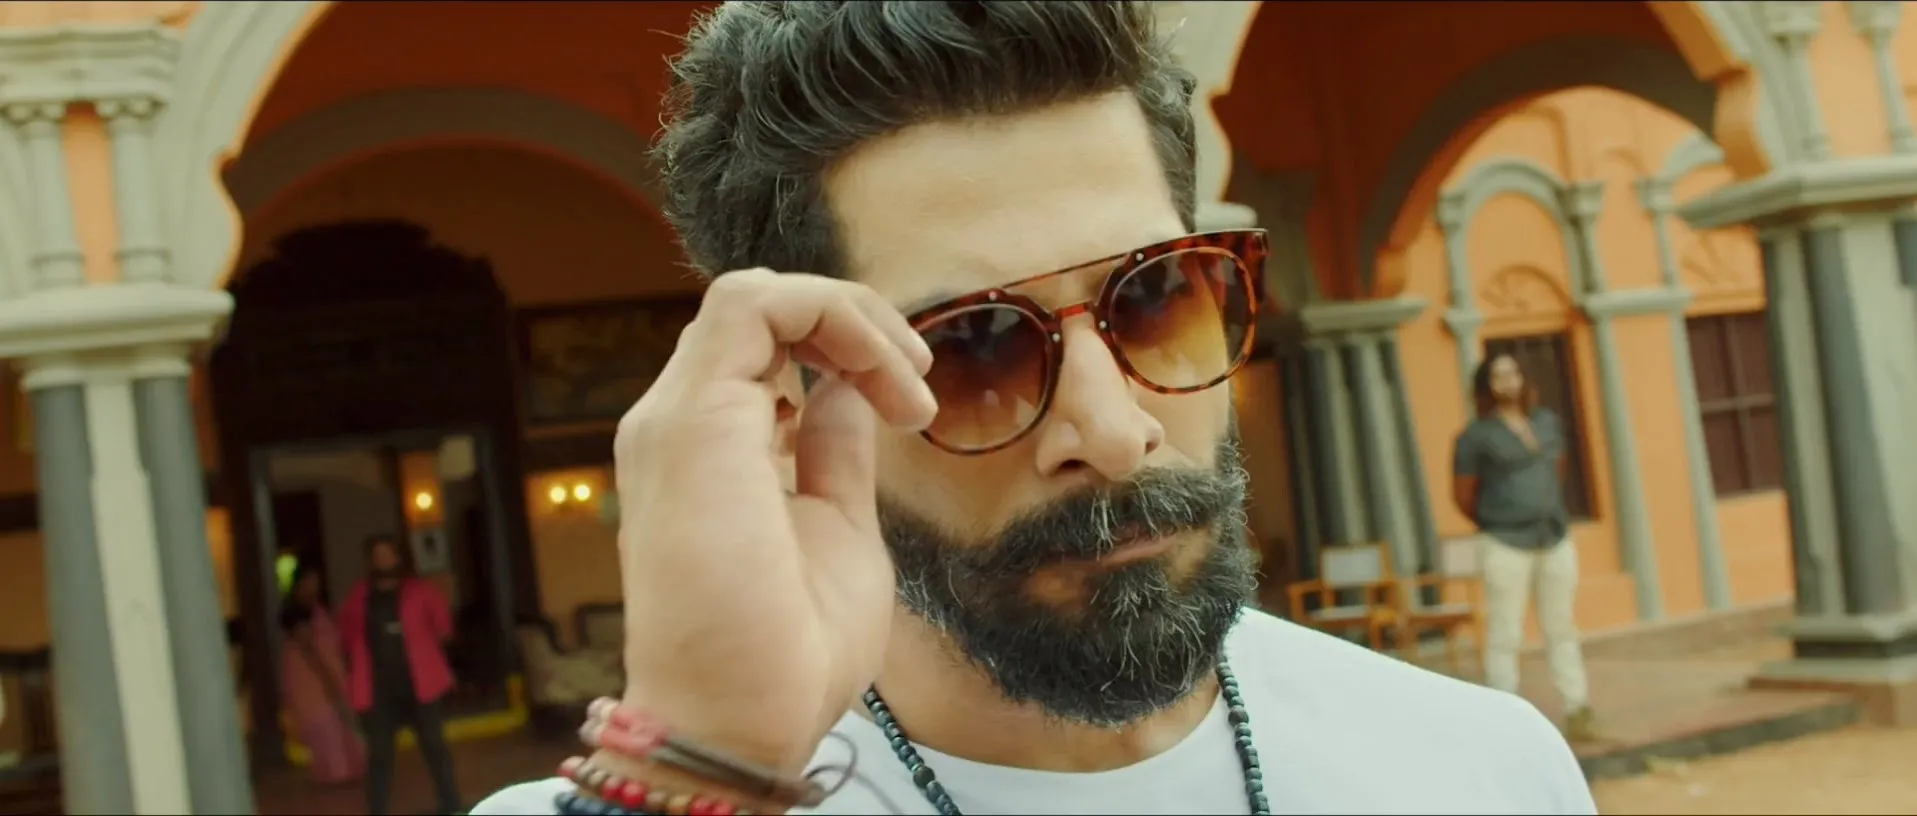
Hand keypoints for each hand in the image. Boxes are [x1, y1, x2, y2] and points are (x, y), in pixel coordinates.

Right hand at [611, 269, 934, 773]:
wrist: (744, 720)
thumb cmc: (788, 653)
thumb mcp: (837, 526)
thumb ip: (833, 452)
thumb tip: (847, 393)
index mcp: (710, 452)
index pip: (764, 354)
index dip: (843, 354)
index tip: (912, 410)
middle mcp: (680, 425)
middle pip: (761, 317)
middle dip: (855, 328)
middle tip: (917, 390)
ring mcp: (677, 418)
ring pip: (754, 295)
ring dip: (849, 318)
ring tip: (909, 381)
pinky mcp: (692, 418)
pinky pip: (754, 304)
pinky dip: (832, 317)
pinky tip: (885, 378)